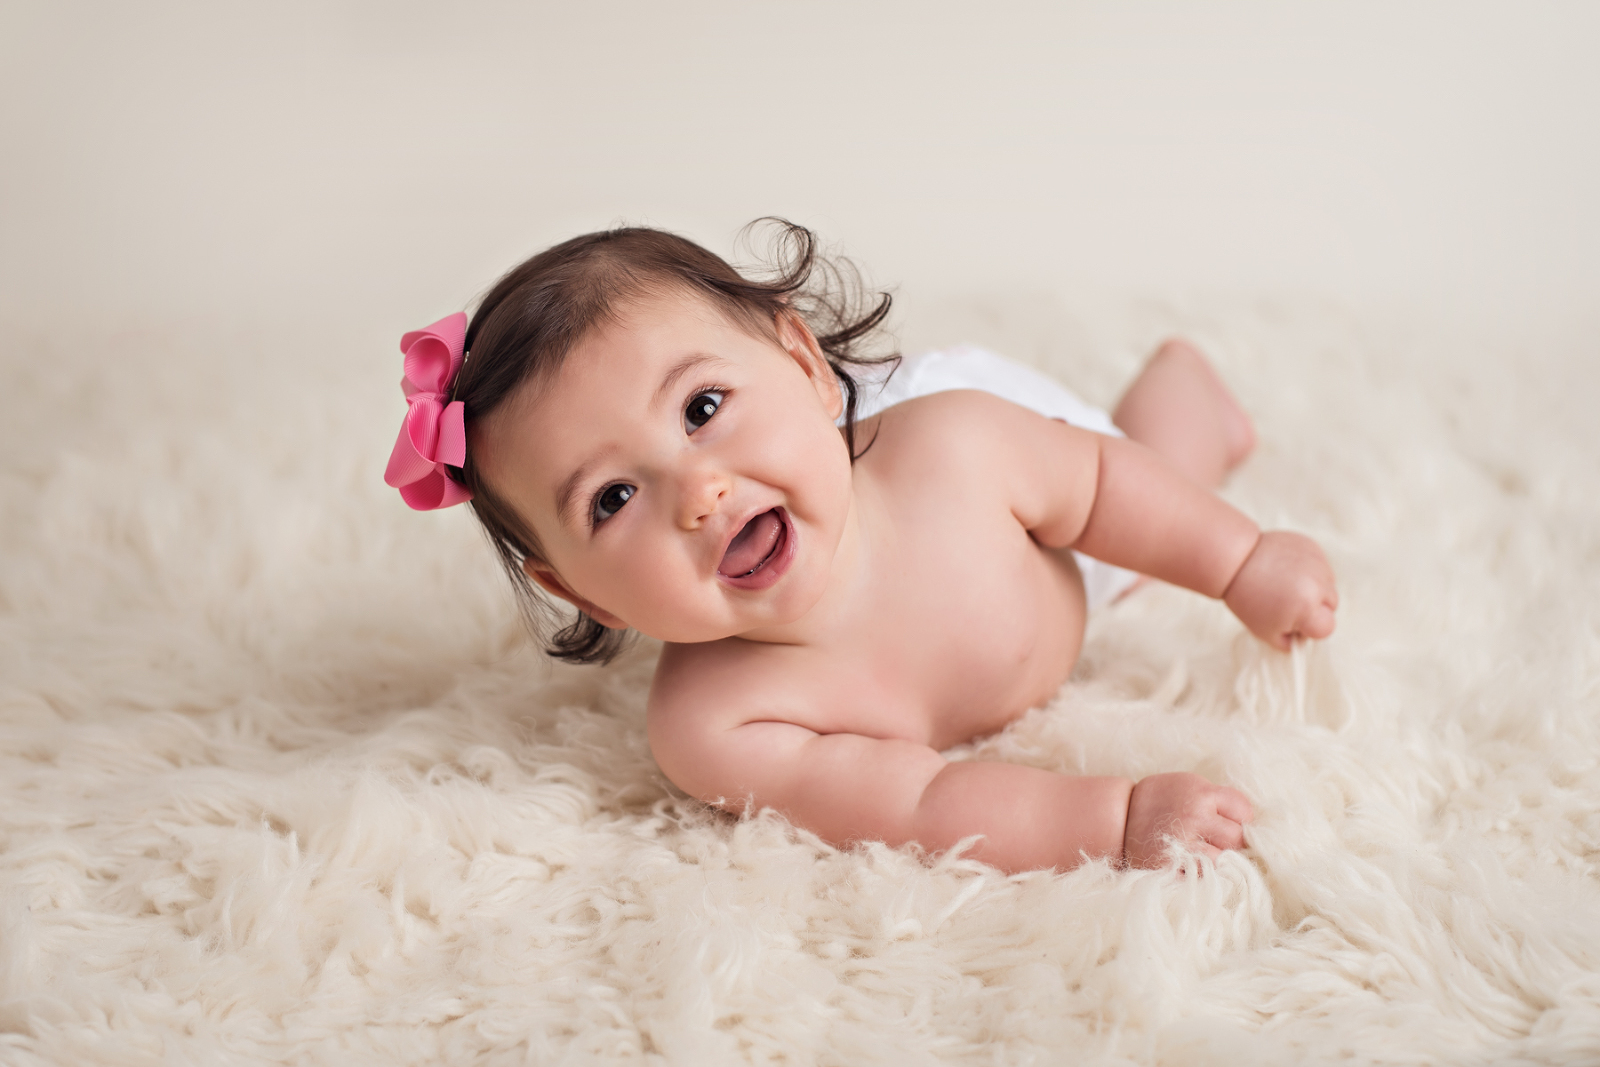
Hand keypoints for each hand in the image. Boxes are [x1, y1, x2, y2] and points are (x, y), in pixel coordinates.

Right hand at [1123, 772, 1253, 867]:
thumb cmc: (1159, 799)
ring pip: (1223, 860)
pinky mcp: (1172, 866)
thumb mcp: (1188, 784)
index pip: (1244, 811)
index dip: (1238, 818)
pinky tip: (1191, 863)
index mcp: (1201, 794)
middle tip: (1213, 839)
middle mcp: (1195, 817)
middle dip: (1229, 840)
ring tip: (1201, 852)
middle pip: (1237, 838)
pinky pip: (1203, 876)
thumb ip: (1217, 798)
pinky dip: (1201, 872)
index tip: (1228, 821)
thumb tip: (1251, 819)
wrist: (1119, 816)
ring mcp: (1184, 844)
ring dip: (1216, 859)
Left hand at [1222, 530, 1337, 649]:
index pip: (1326, 628)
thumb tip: (1306, 639)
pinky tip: (1287, 569)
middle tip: (1287, 602)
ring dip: (1314, 588)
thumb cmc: (1248, 601)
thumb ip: (1291, 643)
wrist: (1235, 561)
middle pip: (1331, 605)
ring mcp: (1317, 562)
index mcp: (1307, 607)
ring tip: (1286, 585)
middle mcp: (1317, 583)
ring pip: (1328, 584)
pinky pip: (1321, 566)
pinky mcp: (1313, 546)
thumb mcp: (1267, 633)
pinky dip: (1310, 570)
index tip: (1293, 622)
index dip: (1310, 629)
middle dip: (1315, 608)